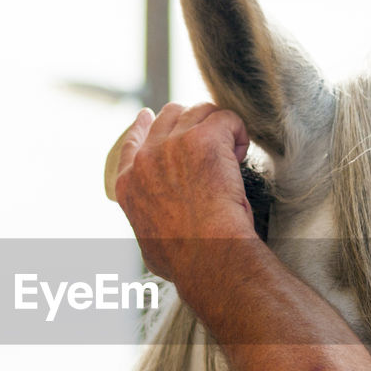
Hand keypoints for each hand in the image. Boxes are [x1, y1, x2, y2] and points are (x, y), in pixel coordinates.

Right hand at [112, 103, 255, 284]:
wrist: (205, 254)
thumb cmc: (184, 259)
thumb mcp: (149, 245)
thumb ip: (148, 227)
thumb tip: (156, 237)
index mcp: (128, 184)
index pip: (131, 142)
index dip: (142, 126)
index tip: (147, 117)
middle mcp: (147, 158)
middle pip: (169, 115)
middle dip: (192, 124)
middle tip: (213, 146)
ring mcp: (173, 144)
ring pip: (199, 111)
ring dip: (218, 127)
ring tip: (232, 154)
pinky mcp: (204, 139)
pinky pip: (226, 118)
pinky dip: (238, 132)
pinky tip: (241, 154)